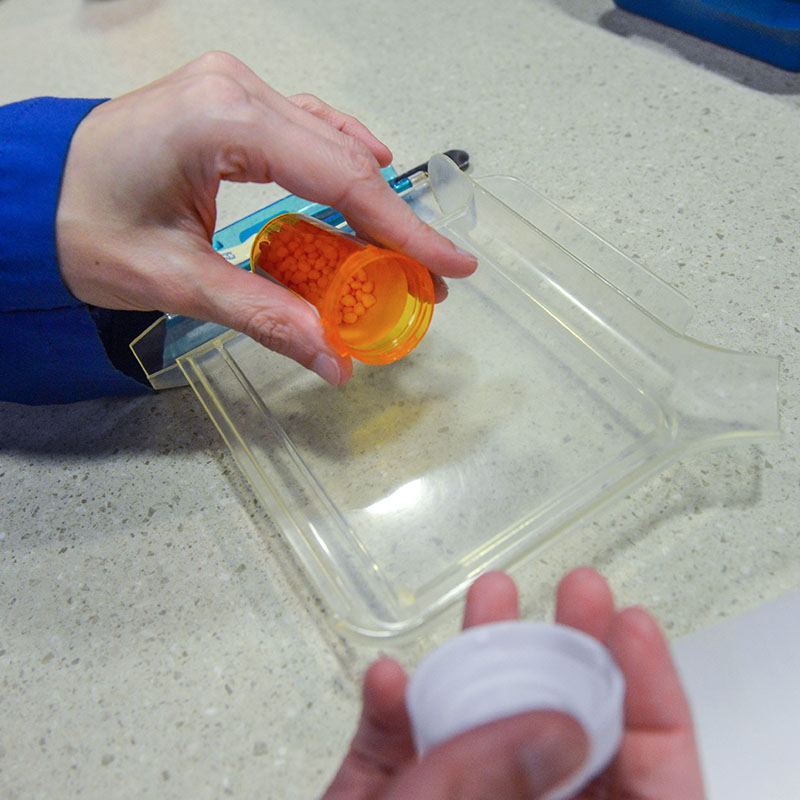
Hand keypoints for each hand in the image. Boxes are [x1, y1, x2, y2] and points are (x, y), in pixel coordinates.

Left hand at [55, 51, 475, 385]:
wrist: (31, 194)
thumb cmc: (83, 226)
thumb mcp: (177, 281)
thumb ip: (265, 317)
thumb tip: (334, 360)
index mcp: (222, 121)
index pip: (341, 177)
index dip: (405, 229)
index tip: (452, 264)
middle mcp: (236, 89)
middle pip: (346, 158)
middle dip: (396, 223)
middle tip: (432, 278)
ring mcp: (233, 88)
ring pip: (331, 142)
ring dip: (372, 199)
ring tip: (404, 253)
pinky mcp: (229, 104)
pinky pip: (306, 131)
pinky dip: (340, 168)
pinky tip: (365, 188)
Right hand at [323, 568, 704, 798]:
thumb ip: (490, 786)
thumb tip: (561, 730)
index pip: (649, 791)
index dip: (652, 704)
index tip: (632, 627)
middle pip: (565, 749)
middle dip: (571, 659)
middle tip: (576, 592)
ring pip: (483, 737)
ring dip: (482, 666)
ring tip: (490, 599)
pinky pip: (399, 752)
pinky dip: (392, 716)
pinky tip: (385, 685)